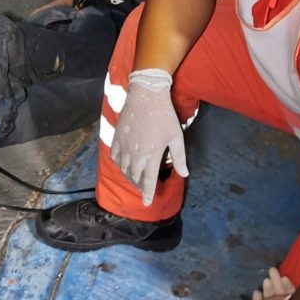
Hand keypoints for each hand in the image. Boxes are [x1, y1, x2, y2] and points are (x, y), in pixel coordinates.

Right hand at [109, 69, 187, 204]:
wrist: (146, 96)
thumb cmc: (164, 116)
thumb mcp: (177, 137)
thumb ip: (180, 158)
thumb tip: (185, 174)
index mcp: (151, 156)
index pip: (148, 182)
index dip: (148, 194)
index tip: (148, 203)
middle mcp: (135, 155)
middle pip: (134, 177)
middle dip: (139, 186)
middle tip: (144, 188)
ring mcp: (124, 146)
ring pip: (123, 169)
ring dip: (129, 177)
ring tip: (135, 178)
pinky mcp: (116, 138)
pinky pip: (114, 157)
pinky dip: (119, 164)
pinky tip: (123, 164)